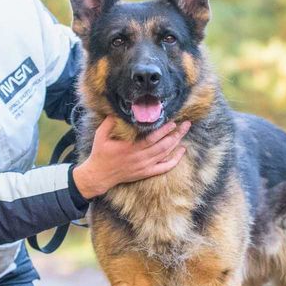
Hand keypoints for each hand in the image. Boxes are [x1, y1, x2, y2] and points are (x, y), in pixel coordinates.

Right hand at [72, 117, 190, 198]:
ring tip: (184, 132)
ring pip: (165, 154)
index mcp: (130, 148)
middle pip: (163, 145)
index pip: (152, 138)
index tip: (172, 121)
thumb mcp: (101, 135)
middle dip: (176, 134)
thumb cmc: (100, 153)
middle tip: (186, 124)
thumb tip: (118, 110)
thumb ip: (110, 122)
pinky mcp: (146, 173)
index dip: (164, 130)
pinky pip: (164, 168)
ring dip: (177, 143)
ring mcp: (144, 166)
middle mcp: (140, 157)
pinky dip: (175, 160)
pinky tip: (182, 151)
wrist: (99, 175)